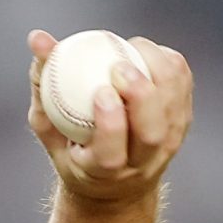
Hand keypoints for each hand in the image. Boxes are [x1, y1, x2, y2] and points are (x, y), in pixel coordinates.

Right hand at [26, 31, 191, 208]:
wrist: (115, 183)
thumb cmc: (73, 148)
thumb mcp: (48, 126)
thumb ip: (42, 86)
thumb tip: (38, 39)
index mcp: (102, 173)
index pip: (111, 156)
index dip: (111, 123)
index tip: (101, 92)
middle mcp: (140, 165)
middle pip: (151, 134)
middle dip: (140, 95)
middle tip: (119, 66)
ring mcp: (166, 146)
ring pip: (173, 108)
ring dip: (158, 71)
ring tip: (134, 47)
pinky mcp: (181, 124)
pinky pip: (183, 87)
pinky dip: (169, 63)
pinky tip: (147, 52)